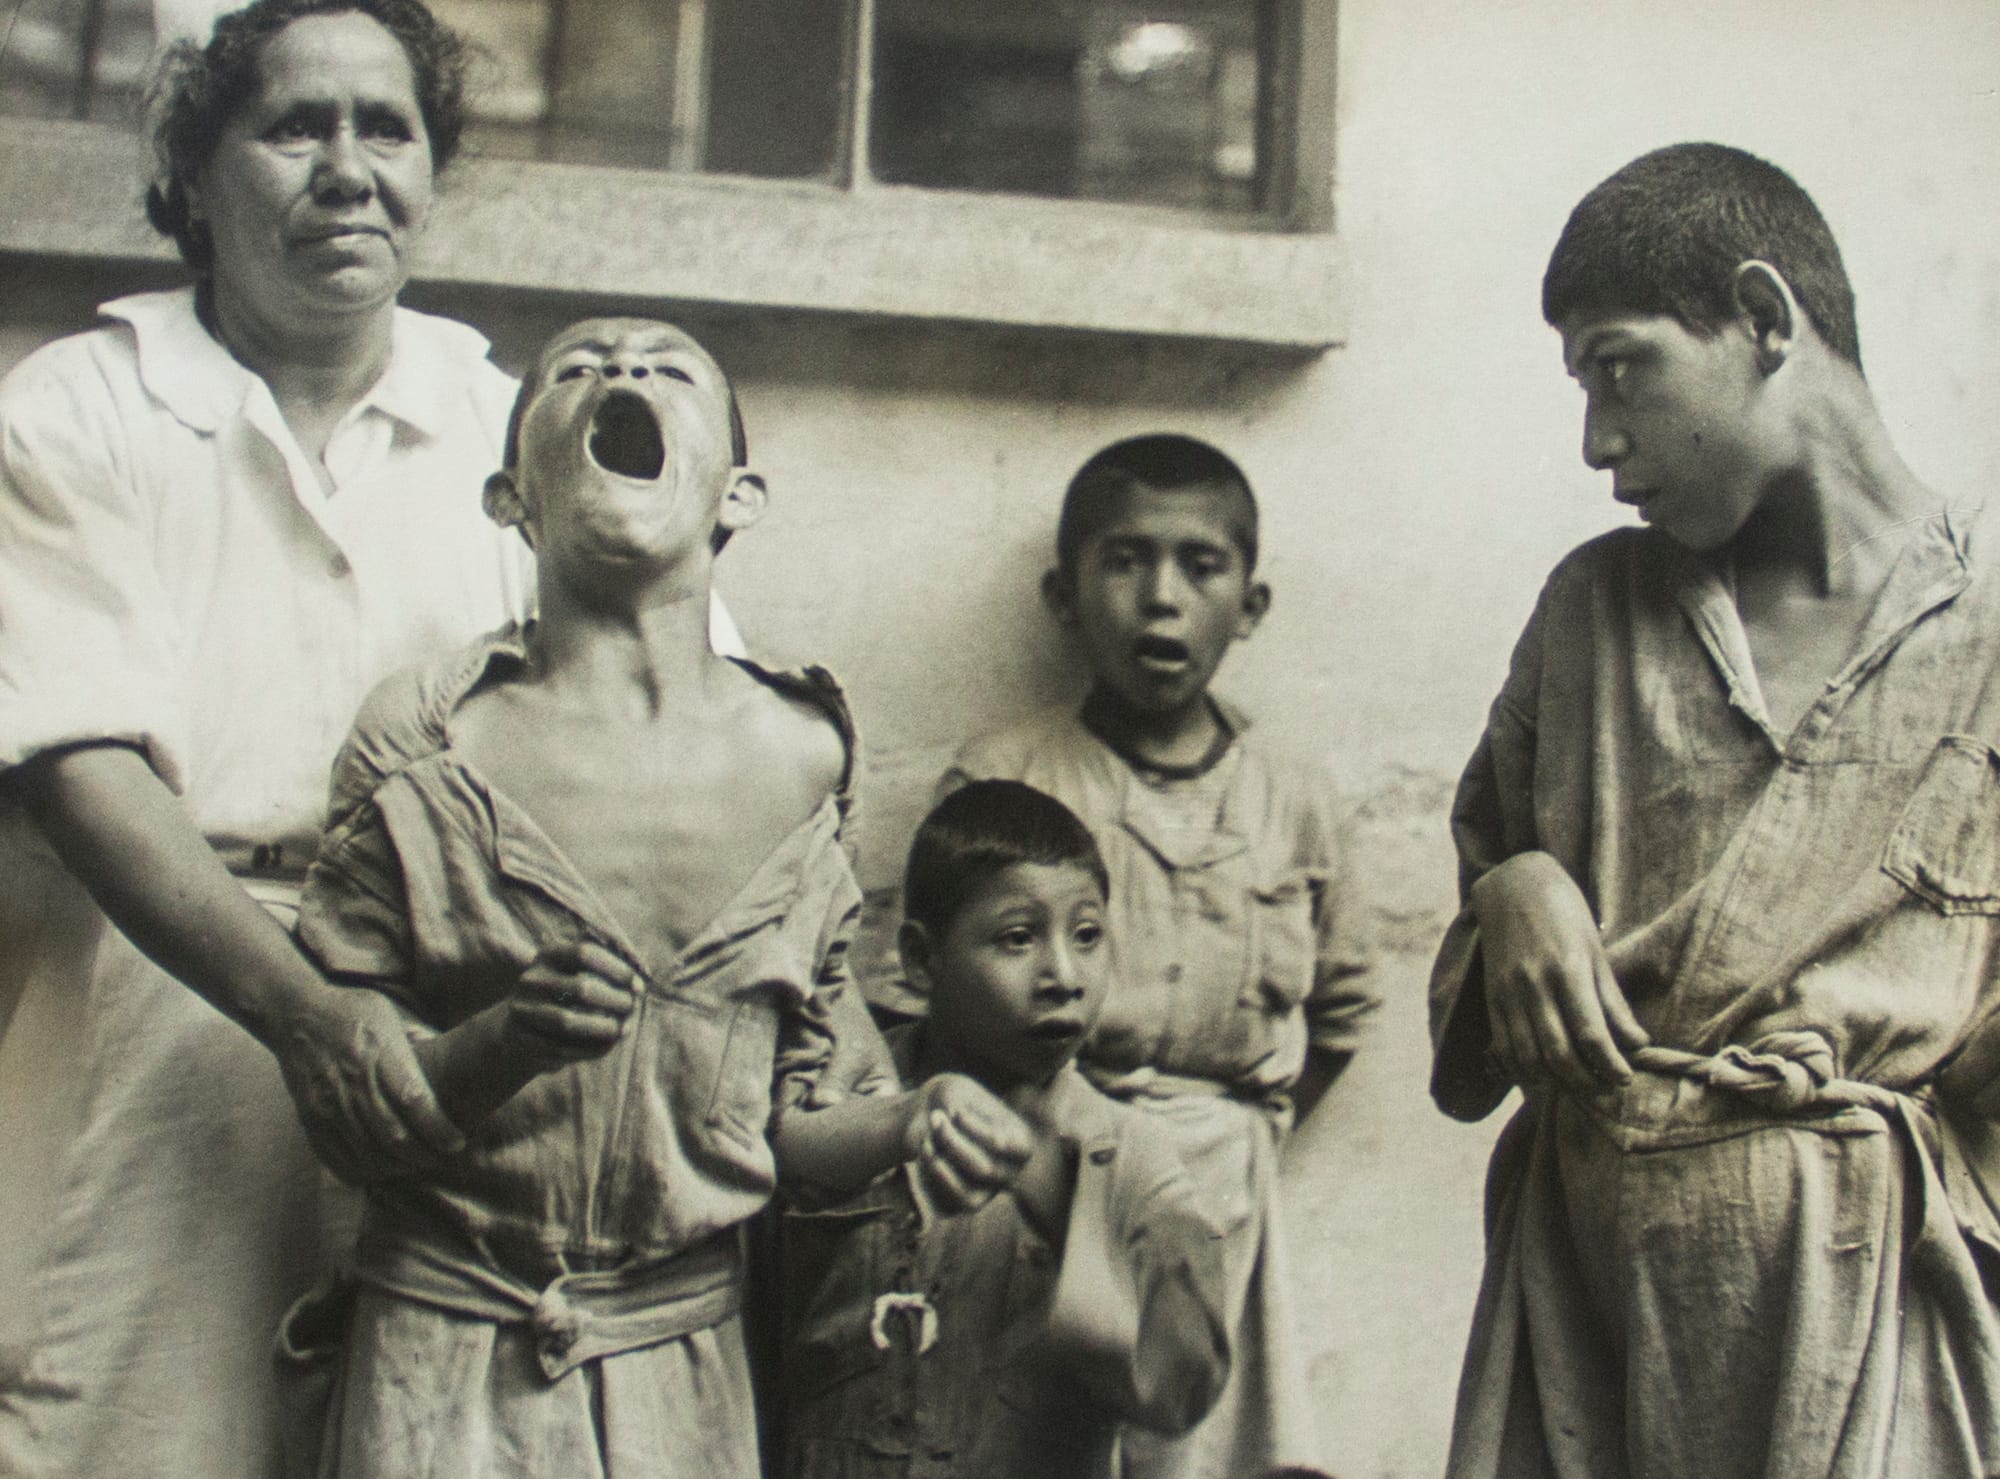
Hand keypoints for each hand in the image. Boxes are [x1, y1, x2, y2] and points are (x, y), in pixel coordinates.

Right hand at [275, 985, 464, 1177]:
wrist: (295, 1014)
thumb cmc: (353, 1013)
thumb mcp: (392, 1016)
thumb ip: (418, 1043)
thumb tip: (451, 1065)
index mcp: (378, 1054)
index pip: (413, 1102)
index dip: (437, 1129)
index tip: (457, 1142)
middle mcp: (352, 1083)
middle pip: (392, 1136)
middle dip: (424, 1155)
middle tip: (443, 1158)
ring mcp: (328, 1105)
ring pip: (367, 1155)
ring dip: (398, 1167)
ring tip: (418, 1164)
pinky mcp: (311, 1119)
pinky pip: (337, 1160)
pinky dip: (364, 1172)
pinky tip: (382, 1169)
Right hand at [502, 940, 641, 1070]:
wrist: (520, 1027)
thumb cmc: (565, 996)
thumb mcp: (578, 974)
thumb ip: (607, 975)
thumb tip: (639, 985)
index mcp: (548, 955)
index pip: (584, 953)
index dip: (616, 968)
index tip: (639, 985)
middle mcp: (530, 979)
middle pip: (580, 987)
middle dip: (614, 999)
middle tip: (633, 1007)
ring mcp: (522, 1010)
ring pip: (567, 1021)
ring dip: (603, 1027)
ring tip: (625, 1029)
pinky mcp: (522, 1039)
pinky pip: (560, 1047)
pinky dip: (588, 1048)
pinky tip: (607, 1045)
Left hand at [904, 1073, 1034, 1213]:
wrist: (933, 1115)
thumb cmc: (953, 1100)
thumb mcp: (956, 1091)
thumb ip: (955, 1109)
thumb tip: (947, 1133)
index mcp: (1020, 1144)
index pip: (1003, 1146)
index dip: (976, 1131)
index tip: (955, 1113)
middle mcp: (1009, 1173)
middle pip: (984, 1169)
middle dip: (952, 1142)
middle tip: (935, 1117)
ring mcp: (988, 1192)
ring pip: (965, 1193)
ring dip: (938, 1165)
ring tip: (925, 1139)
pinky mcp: (962, 1204)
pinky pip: (945, 1205)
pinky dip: (928, 1178)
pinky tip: (925, 1153)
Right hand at [1471, 851, 1646, 1091]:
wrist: (1513, 886)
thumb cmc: (1564, 915)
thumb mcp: (1596, 952)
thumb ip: (1613, 1001)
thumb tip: (1637, 1044)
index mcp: (1568, 970)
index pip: (1590, 1034)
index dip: (1610, 1065)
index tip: (1625, 1080)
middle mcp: (1535, 984)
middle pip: (1559, 1054)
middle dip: (1586, 1083)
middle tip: (1606, 1093)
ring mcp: (1509, 993)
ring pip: (1529, 1057)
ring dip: (1554, 1083)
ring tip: (1577, 1087)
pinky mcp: (1492, 998)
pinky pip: (1505, 1047)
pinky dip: (1523, 1070)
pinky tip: (1542, 1077)